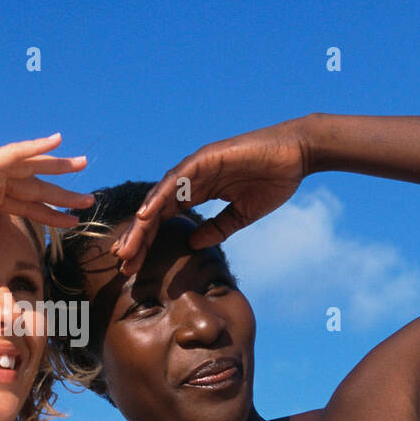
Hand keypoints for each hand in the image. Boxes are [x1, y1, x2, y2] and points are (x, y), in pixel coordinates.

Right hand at [0, 133, 93, 238]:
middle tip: (87, 199)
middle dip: (61, 194)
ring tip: (85, 173)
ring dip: (59, 173)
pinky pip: (15, 153)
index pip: (23, 204)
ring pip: (32, 171)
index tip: (67, 219)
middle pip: (34, 188)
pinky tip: (57, 140)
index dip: (47, 212)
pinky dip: (36, 146)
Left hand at [112, 121, 309, 274]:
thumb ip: (216, 229)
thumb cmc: (273, 180)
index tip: (133, 265)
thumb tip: (191, 244)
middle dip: (138, 237)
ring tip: (127, 245)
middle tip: (122, 262)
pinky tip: (145, 215)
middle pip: (155, 212)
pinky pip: (177, 180)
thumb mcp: (242, 214)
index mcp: (197, 193)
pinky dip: (159, 196)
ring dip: (142, 222)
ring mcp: (196, 168)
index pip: (163, 220)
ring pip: (160, 197)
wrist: (297, 155)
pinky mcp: (205, 158)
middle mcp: (190, 180)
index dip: (147, 242)